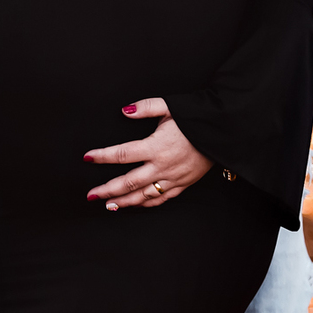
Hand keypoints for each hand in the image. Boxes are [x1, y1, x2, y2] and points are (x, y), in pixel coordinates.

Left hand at [84, 98, 212, 209]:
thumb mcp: (171, 106)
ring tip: (108, 205)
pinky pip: (162, 198)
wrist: (224, 131)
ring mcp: (173, 178)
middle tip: (91, 195)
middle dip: (107, 190)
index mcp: (156, 146)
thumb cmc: (197, 118)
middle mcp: (162, 166)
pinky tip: (136, 205)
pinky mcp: (183, 184)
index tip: (88, 158)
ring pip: (143, 195)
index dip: (102, 156)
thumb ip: (146, 107)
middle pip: (128, 182)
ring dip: (124, 202)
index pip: (122, 154)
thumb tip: (125, 110)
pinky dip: (147, 204)